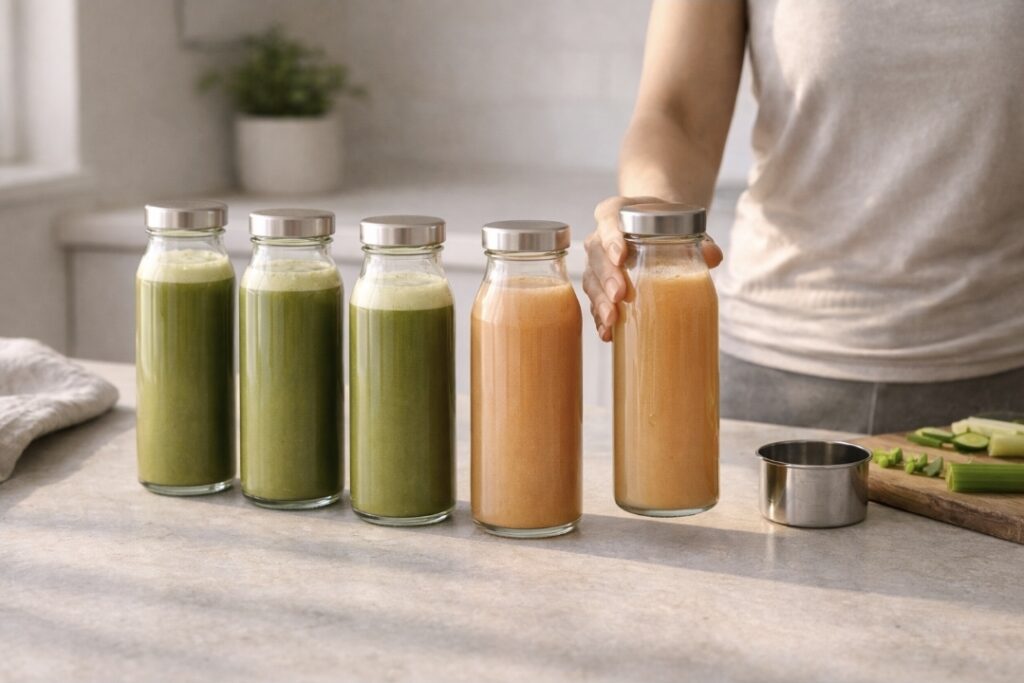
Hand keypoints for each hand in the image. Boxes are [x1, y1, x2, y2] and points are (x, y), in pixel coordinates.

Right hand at [582, 196, 723, 341]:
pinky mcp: (599, 286)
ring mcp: (598, 263)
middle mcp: (602, 236)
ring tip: (612, 319)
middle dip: (607, 276)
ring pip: (591, 279)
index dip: (611, 237)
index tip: (621, 255)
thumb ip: (701, 239)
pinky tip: (608, 332)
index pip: (608, 218)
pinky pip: (594, 301)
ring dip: (599, 300)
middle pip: (596, 253)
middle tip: (620, 294)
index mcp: (617, 212)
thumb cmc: (668, 225)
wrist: (659, 230)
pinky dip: (599, 317)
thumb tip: (712, 256)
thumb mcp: (685, 225)